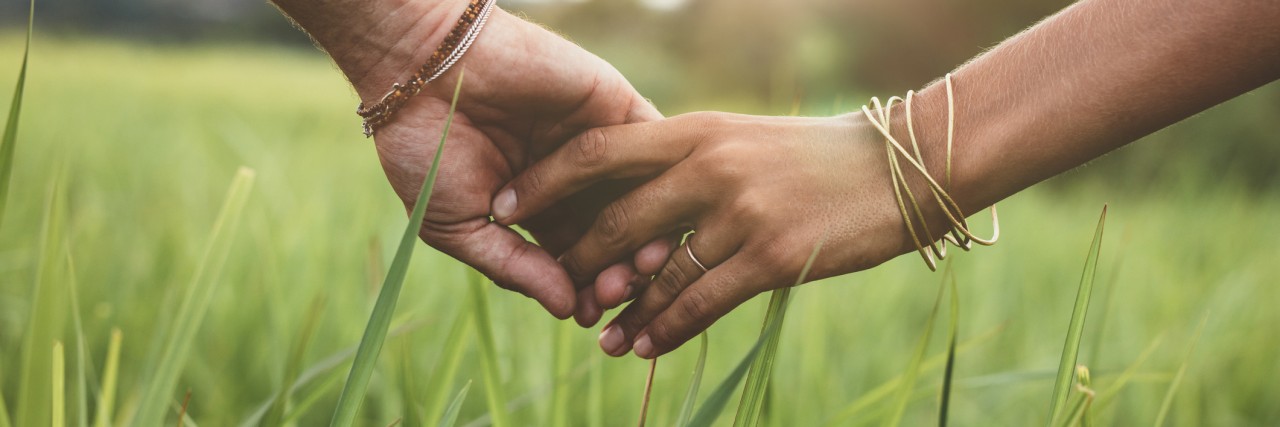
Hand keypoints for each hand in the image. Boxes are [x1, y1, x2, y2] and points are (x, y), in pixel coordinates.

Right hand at [363, 8, 683, 319]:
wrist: (421, 70)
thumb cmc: (425, 149)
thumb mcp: (459, 225)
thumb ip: (514, 267)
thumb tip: (566, 310)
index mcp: (539, 212)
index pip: (577, 261)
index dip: (585, 290)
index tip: (587, 314)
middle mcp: (575, 182)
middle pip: (616, 237)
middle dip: (619, 270)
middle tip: (616, 291)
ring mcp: (598, 144)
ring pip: (640, 198)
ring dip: (646, 233)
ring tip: (639, 264)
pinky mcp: (613, 107)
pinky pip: (652, 146)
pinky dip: (658, 180)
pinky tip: (654, 212)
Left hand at [492, 111, 958, 356]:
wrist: (898, 167)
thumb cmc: (813, 157)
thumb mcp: (741, 140)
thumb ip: (686, 162)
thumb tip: (631, 202)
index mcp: (695, 130)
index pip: (597, 151)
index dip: (544, 182)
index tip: (506, 205)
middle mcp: (709, 166)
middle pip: (617, 222)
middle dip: (581, 264)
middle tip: (563, 293)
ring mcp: (740, 212)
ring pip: (656, 274)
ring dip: (624, 312)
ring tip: (600, 339)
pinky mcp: (770, 257)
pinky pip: (700, 303)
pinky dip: (666, 329)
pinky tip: (646, 346)